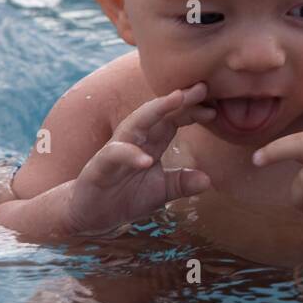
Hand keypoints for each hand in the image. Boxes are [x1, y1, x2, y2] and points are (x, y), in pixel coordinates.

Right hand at [68, 82, 215, 234]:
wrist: (89, 215)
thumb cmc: (125, 197)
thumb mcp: (160, 192)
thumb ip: (181, 183)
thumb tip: (207, 180)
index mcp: (150, 143)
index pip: (172, 120)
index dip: (191, 112)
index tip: (214, 109)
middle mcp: (133, 141)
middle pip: (157, 113)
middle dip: (178, 99)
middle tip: (201, 88)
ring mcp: (115, 151)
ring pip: (134, 123)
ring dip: (155, 111)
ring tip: (177, 100)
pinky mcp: (98, 167)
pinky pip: (114, 156)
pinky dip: (130, 155)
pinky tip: (146, 159)